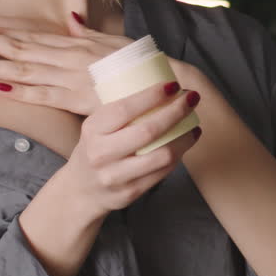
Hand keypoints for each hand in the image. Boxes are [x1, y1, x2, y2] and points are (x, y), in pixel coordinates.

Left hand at [0, 13, 130, 114]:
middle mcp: (70, 57)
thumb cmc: (138, 63)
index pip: (34, 36)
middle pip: (24, 49)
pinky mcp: (78, 99)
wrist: (159, 83)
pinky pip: (44, 95)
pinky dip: (22, 91)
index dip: (6, 32)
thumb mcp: (113, 40)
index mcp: (77, 44)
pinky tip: (0, 89)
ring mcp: (72, 77)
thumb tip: (71, 17)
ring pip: (28, 70)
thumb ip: (88, 31)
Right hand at [61, 80, 201, 216]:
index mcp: (93, 130)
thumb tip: (160, 83)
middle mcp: (101, 154)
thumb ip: (120, 110)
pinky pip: (162, 172)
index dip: (152, 96)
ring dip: (184, 137)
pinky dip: (179, 154)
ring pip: (161, 155)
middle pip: (148, 131)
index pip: (125, 109)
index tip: (174, 85)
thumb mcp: (97, 126)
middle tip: (192, 98)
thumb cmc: (96, 148)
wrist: (81, 190)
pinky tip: (186, 142)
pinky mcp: (130, 193)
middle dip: (176, 111)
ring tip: (194, 124)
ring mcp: (115, 176)